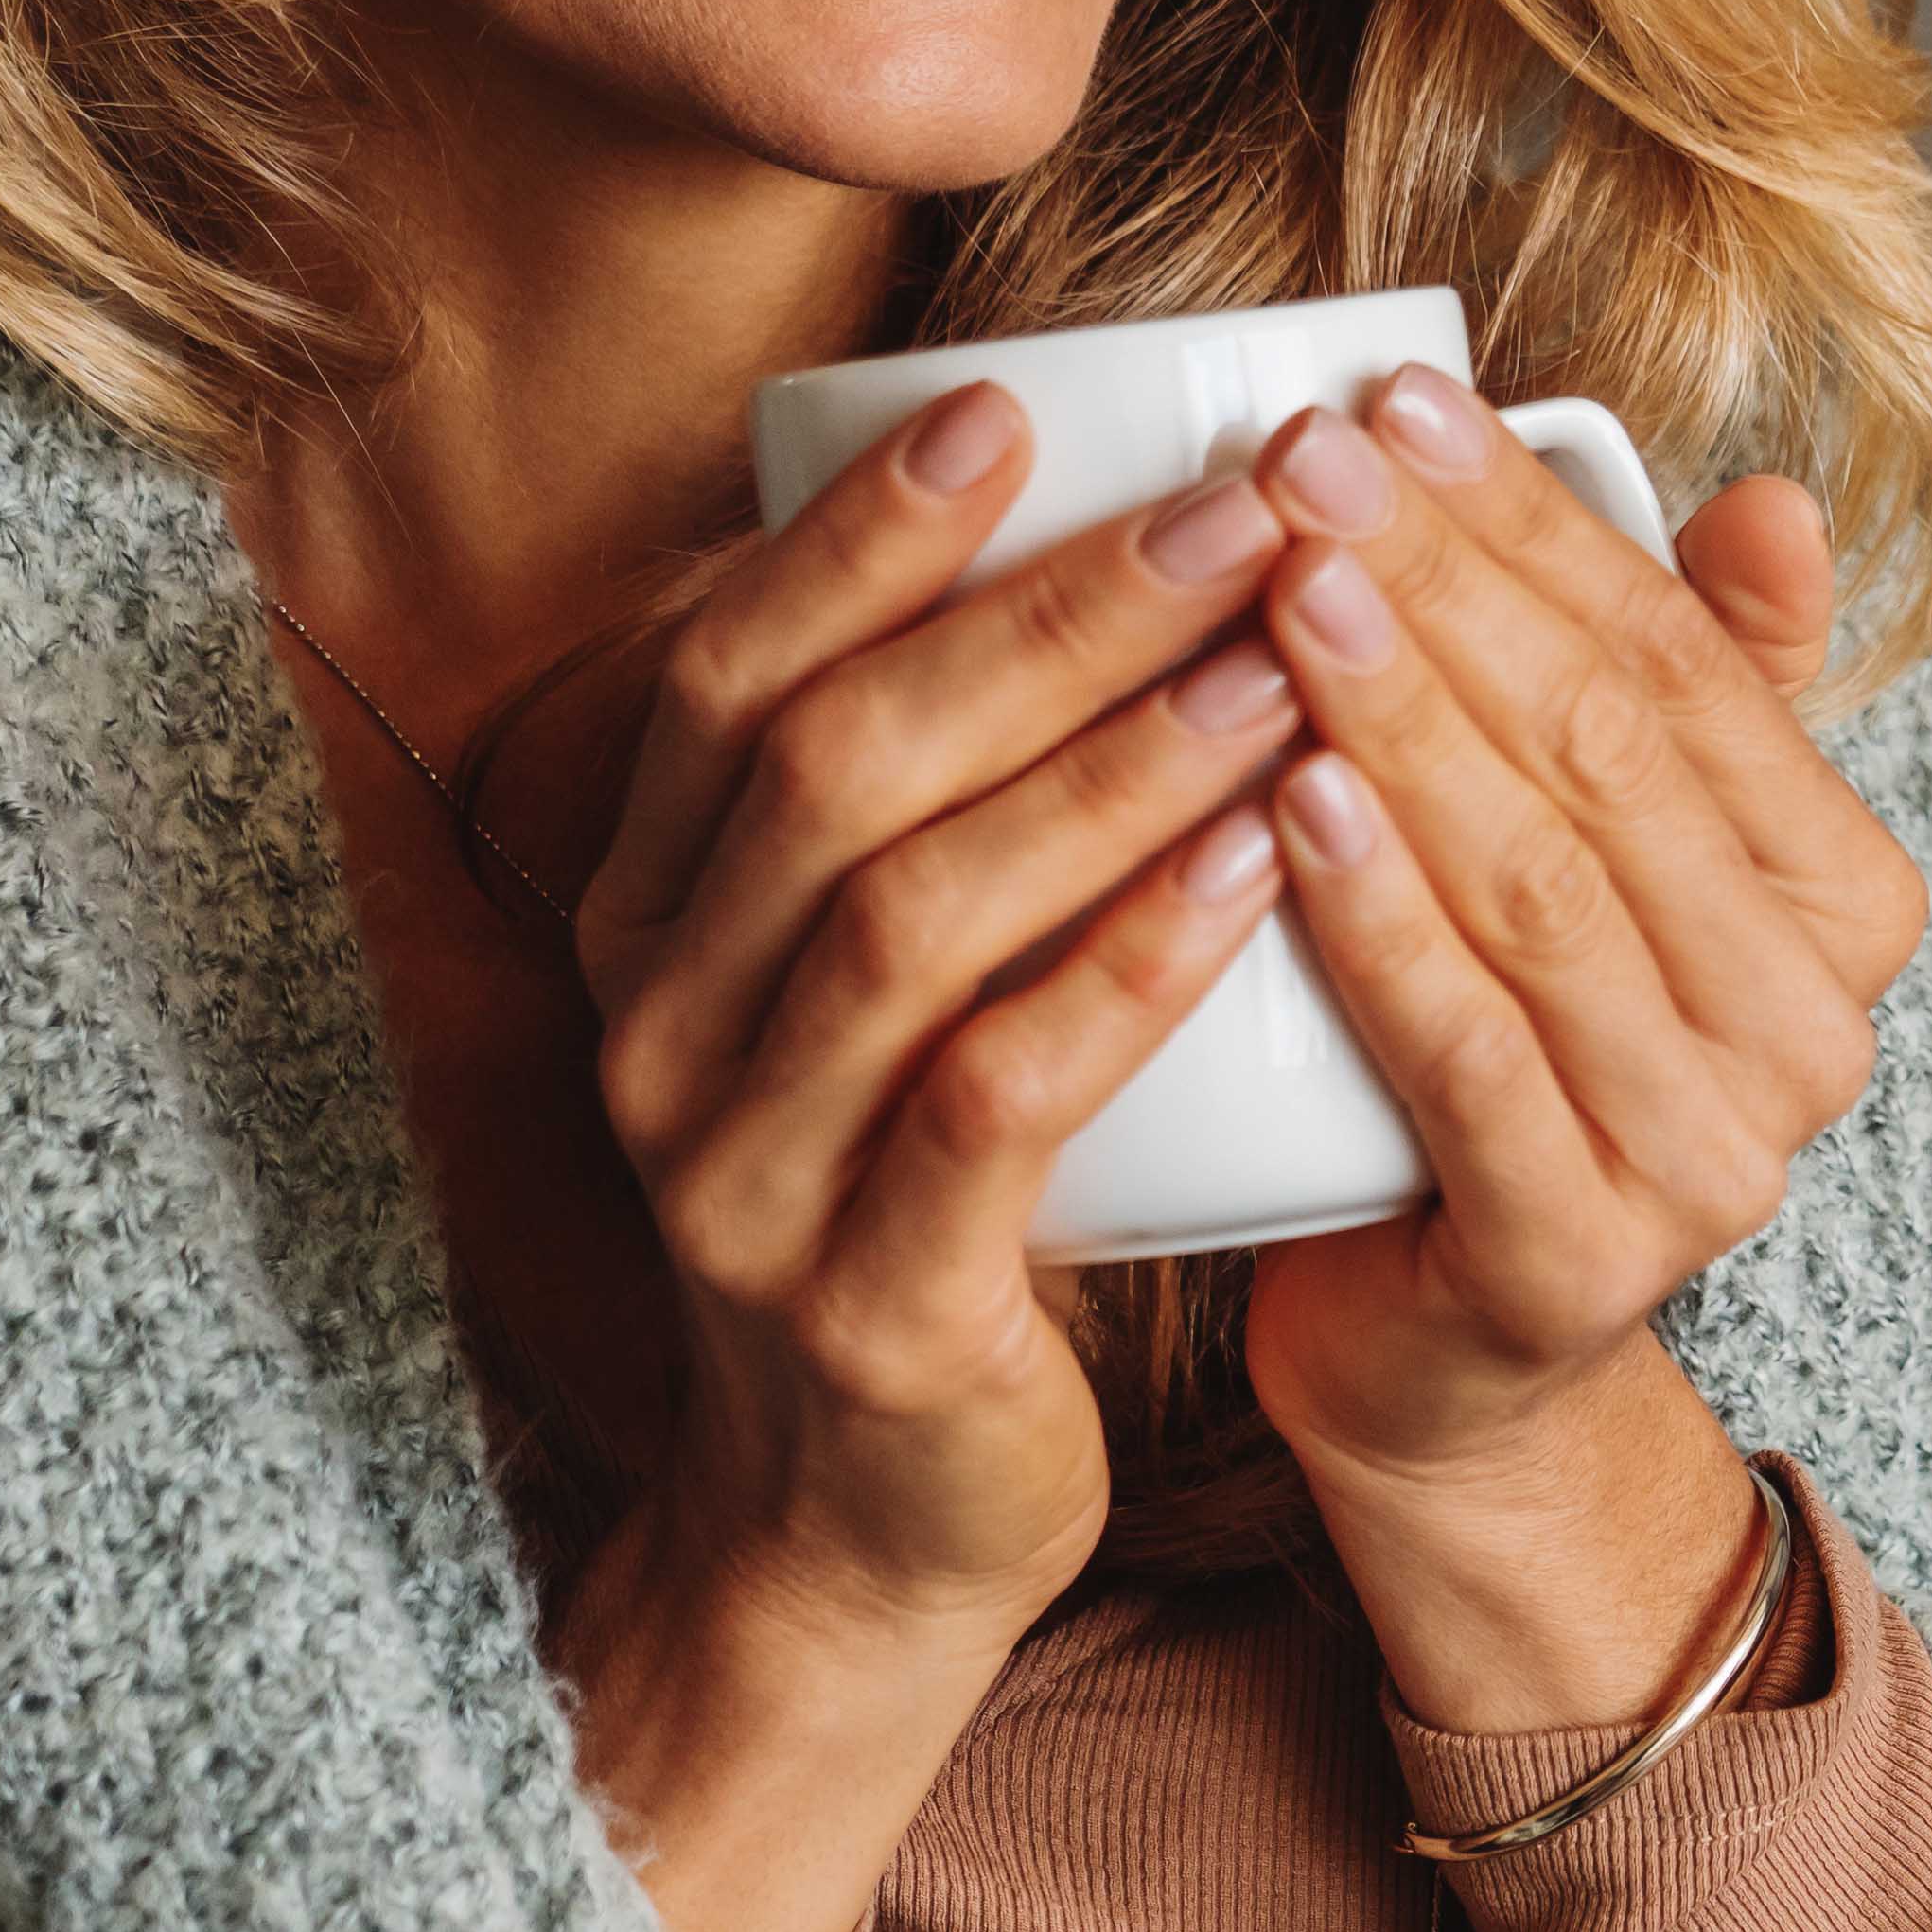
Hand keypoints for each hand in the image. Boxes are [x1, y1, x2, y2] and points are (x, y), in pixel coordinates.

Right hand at [537, 380, 1308, 1931]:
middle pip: (833, 764)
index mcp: (651, 913)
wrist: (872, 1522)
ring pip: (908, 915)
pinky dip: (1126, 966)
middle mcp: (659, 1023)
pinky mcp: (862, 1299)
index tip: (1010, 409)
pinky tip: (1257, 865)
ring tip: (1280, 659)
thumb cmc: (926, 1184)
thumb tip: (1047, 516)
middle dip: (1042, 617)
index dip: (858, 536)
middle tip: (1237, 506)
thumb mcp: (888, 972)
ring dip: (1108, 768)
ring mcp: (739, 1169)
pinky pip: (991, 1101)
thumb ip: (927, 787)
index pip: (723, 674)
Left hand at [1225, 364, 1931, 1727]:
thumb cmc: (1505, 1043)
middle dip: (1446, 591)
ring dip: (1406, 724)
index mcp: (1844, 901)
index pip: (1683, 662)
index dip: (1533, 523)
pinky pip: (1474, 1056)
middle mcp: (1812, 1031)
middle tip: (1301, 466)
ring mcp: (1712, 1157)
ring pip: (1544, 891)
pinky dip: (1382, 921)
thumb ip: (1692, 683)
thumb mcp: (1604, 852)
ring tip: (1283, 590)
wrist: (1441, 1355)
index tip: (1390, 402)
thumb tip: (1771, 496)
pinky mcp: (1581, 1260)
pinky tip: (1289, 801)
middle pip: (1611, 758)